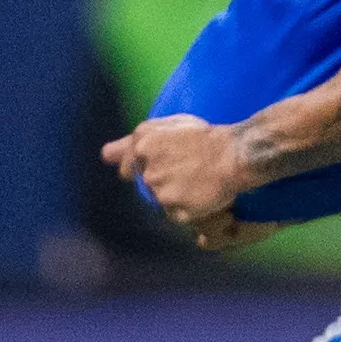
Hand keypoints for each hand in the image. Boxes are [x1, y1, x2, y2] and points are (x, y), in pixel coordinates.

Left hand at [102, 114, 251, 247]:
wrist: (235, 154)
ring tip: (198, 180)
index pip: (127, 167)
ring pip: (161, 201)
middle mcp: (146, 168)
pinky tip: (202, 194)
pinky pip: (176, 216)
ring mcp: (160, 192)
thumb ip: (136, 140)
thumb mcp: (170, 125)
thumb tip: (105, 156)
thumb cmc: (206, 137)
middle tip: (187, 171)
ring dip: (176, 196)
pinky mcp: (175, 211)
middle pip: (147, 185)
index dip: (142, 169)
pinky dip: (188, 209)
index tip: (159, 168)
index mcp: (142, 143)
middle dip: (163, 181)